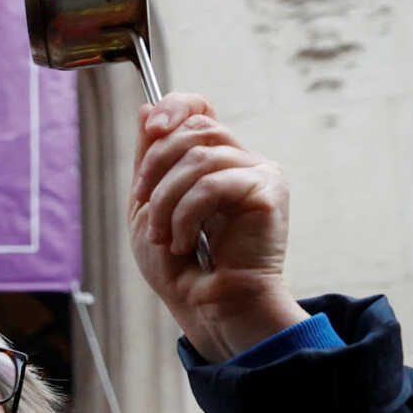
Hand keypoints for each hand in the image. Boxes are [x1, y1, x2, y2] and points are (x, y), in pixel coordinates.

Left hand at [127, 96, 309, 361]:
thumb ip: (150, 159)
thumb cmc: (179, 266)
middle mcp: (241, 159)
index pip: (199, 108)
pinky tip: (182, 242)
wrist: (207, 305)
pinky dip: (186, 214)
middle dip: (155, 166)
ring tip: (162, 236)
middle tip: (144, 208)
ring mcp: (259, 172)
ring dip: (166, 200)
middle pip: (194, 128)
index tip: (150, 128)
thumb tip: (146, 108)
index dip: (174, 107)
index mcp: (213, 160)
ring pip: (199, 157)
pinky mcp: (268, 190)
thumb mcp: (148, 206)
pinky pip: (214, 184)